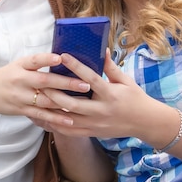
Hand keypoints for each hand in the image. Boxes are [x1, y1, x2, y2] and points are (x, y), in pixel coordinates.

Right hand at [0, 52, 90, 128]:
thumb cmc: (5, 75)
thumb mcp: (17, 64)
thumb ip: (36, 63)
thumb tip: (60, 58)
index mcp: (20, 66)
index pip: (34, 60)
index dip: (47, 59)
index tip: (61, 58)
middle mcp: (20, 80)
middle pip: (44, 81)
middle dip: (66, 83)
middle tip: (85, 84)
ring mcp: (20, 97)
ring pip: (45, 100)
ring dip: (64, 102)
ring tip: (83, 103)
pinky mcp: (21, 110)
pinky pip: (41, 115)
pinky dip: (56, 118)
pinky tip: (69, 120)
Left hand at [38, 50, 153, 139]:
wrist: (144, 122)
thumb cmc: (135, 98)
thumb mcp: (126, 80)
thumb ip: (111, 67)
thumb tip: (102, 49)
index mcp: (110, 94)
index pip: (90, 79)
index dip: (76, 67)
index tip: (63, 56)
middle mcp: (101, 111)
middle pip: (73, 103)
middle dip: (55, 93)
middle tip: (41, 82)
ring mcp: (95, 124)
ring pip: (67, 119)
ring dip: (51, 110)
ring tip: (37, 100)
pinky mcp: (91, 132)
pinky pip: (69, 131)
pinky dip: (54, 125)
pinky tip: (43, 117)